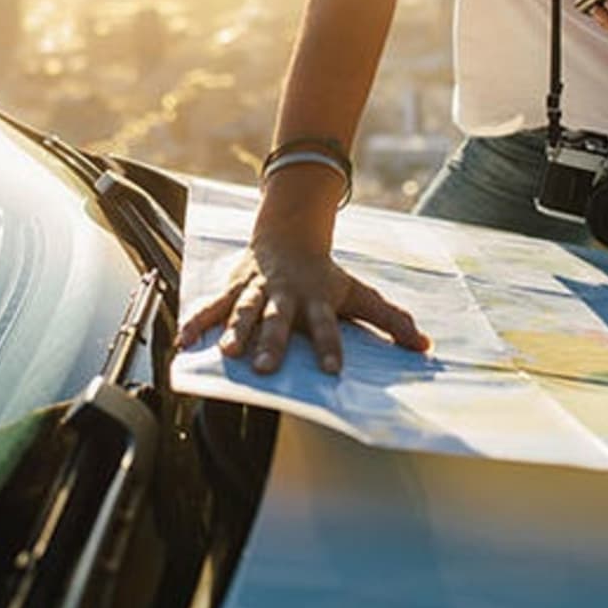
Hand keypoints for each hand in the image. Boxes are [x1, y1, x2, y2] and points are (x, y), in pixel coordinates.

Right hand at [175, 237, 429, 375]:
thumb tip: (424, 346)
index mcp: (316, 299)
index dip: (329, 346)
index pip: (326, 326)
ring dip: (234, 331)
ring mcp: (256, 291)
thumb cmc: (325, 275)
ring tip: (226, 352)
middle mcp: (285, 296)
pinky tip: (184, 342)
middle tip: (267, 368)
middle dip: (271, 342)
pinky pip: (211, 306)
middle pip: (278, 320)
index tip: (332, 371)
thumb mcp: (359, 294)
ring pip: (243, 311)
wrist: (288, 236)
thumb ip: (390, 320)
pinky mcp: (233, 288)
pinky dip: (196, 322)